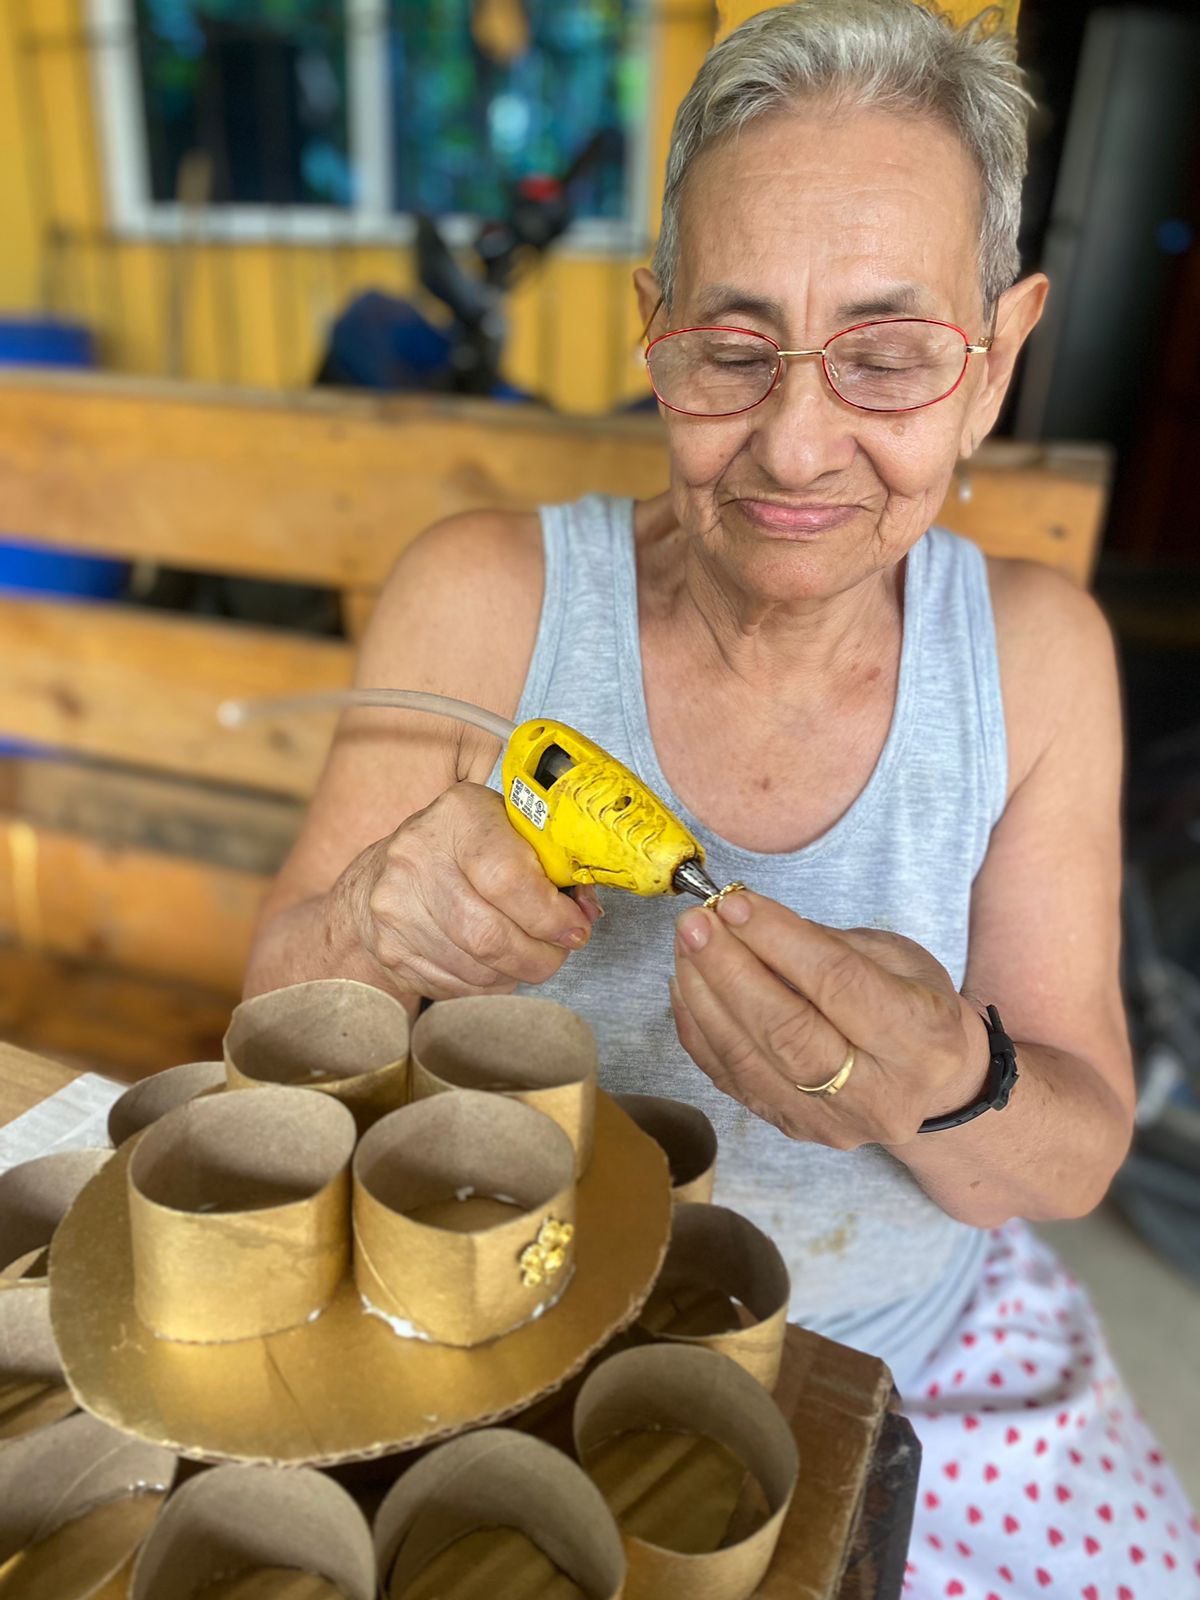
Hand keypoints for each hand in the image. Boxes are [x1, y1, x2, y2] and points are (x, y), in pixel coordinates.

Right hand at [335, 782, 599, 1001]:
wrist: (386, 872)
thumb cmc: (465, 847)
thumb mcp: (508, 829)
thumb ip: (552, 862)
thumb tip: (586, 912)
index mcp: (458, 816)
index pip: (507, 879)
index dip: (550, 915)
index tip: (575, 929)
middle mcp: (417, 858)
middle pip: (490, 935)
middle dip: (539, 954)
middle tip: (558, 951)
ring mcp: (396, 908)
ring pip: (476, 968)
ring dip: (516, 971)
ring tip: (528, 956)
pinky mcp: (392, 950)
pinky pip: (456, 987)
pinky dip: (489, 984)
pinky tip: (495, 964)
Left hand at [670, 891, 989, 1147]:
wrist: (931, 1084)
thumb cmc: (913, 1004)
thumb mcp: (896, 958)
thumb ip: (827, 944)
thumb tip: (749, 919)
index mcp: (921, 1040)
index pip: (837, 984)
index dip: (779, 940)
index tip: (736, 903)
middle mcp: (879, 1094)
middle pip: (786, 1031)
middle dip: (729, 969)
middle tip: (696, 923)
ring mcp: (831, 1122)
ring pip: (748, 1059)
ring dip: (704, 995)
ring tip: (686, 946)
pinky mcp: (792, 1128)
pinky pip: (729, 1076)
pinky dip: (699, 1027)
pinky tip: (687, 984)